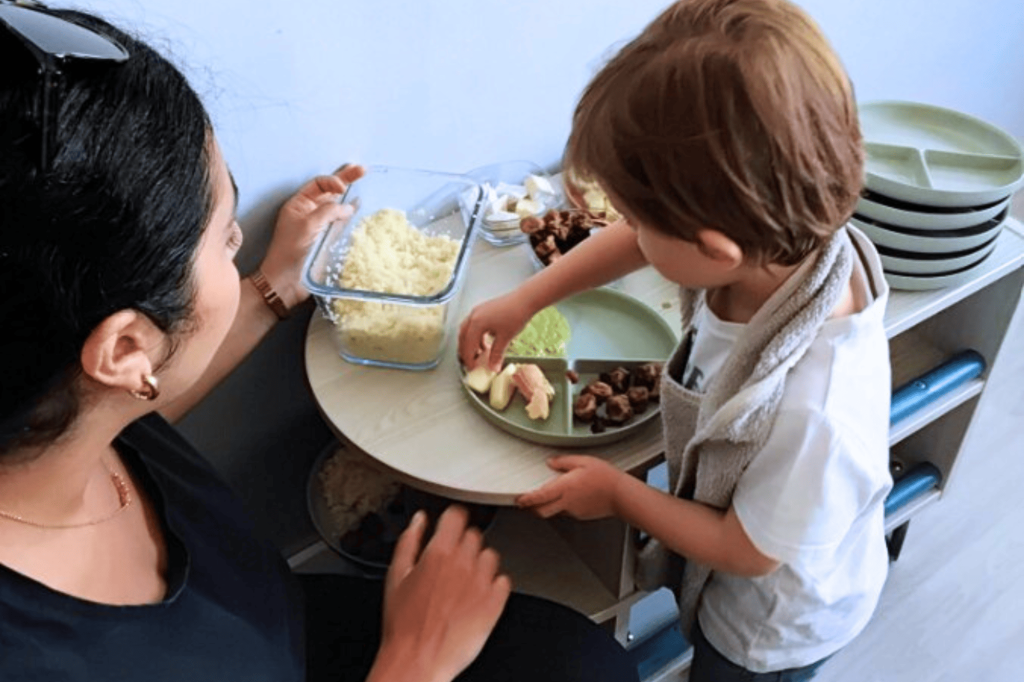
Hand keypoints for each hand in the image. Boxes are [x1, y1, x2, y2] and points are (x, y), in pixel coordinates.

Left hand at [258, 164, 365, 309]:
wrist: (286, 282)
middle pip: (330, 192)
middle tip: (363, 170)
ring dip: (350, 195)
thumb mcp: (308, 225)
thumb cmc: (290, 251)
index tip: (342, 187)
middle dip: (346, 179)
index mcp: (299, 205)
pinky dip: (351, 216)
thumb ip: (328, 212)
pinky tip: (360, 210)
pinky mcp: (328, 240)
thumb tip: (349, 207)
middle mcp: (310, 213)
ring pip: (338, 206)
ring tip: (364, 183)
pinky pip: (341, 224)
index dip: (332, 181)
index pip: (319, 185)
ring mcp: (320, 227)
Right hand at [375, 506, 510, 681]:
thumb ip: (409, 541)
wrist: (418, 659)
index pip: (457, 515)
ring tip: (464, 582)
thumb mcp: (396, 576)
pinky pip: (503, 580)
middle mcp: (464, 563)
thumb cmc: (404, 624)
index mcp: (439, 553)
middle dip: (463, 544)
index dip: (453, 519)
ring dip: (479, 563)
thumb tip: (419, 519)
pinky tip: (477, 596)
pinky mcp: (495, 603)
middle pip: (474, 535)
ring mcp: (482, 583)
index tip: (451, 526)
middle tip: (451, 563)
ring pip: (491, 556)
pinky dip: (493, 585)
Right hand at [457, 291, 534, 371]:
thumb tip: (493, 367)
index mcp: (476, 323)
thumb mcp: (505, 338)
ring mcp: (478, 311)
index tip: (473, 368)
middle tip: (472, 362)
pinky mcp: (484, 309)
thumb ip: (496, 354)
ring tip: (481, 352)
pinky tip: (487, 340)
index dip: (469, 359)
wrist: (526, 299)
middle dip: (466, 351)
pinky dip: (477, 334)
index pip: (467, 346)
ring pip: (467, 330)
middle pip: (463, 337)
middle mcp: (473, 316)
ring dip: (471, 342)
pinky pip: (474, 324)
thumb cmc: (516, 315)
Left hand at [515, 455, 624, 520]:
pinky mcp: (581, 515)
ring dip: (547, 506)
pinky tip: (569, 497)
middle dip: (531, 508)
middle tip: (526, 503)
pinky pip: (566, 512)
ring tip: (548, 496)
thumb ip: (564, 462)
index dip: (527, 499)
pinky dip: (562, 506)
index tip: (519, 499)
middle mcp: (567, 502)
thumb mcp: (584, 461)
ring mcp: (574, 511)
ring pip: (554, 512)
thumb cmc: (606, 477)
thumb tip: (550, 462)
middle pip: (542, 511)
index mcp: (565, 488)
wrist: (622, 495)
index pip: (540, 497)